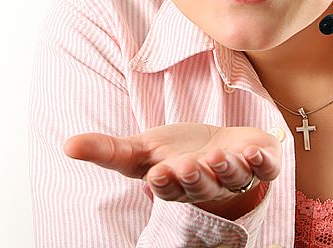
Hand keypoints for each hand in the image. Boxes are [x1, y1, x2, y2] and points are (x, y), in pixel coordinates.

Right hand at [63, 123, 280, 204]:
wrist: (223, 144)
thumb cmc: (179, 150)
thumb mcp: (141, 149)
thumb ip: (108, 150)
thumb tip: (66, 145)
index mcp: (176, 185)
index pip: (169, 188)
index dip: (165, 183)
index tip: (158, 172)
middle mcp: (207, 186)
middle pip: (201, 188)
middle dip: (194, 177)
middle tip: (187, 165)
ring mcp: (237, 177)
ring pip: (232, 179)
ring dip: (226, 168)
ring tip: (218, 156)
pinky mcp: (262, 165)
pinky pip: (265, 170)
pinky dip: (261, 162)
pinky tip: (252, 151)